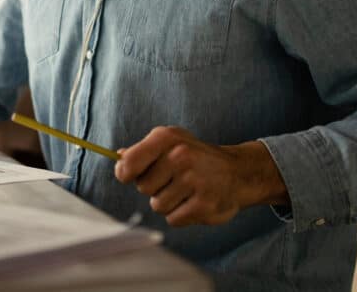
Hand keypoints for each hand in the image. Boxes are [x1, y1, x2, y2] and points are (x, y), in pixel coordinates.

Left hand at [114, 126, 287, 227]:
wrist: (238, 172)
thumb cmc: (196, 156)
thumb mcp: (172, 142)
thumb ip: (143, 150)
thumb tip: (117, 156)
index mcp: (167, 138)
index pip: (129, 163)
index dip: (124, 173)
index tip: (128, 175)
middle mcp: (180, 156)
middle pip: (143, 187)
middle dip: (154, 187)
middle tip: (174, 179)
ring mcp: (194, 181)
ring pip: (158, 205)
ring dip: (169, 202)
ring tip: (186, 190)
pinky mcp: (204, 205)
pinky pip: (173, 219)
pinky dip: (181, 215)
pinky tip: (195, 201)